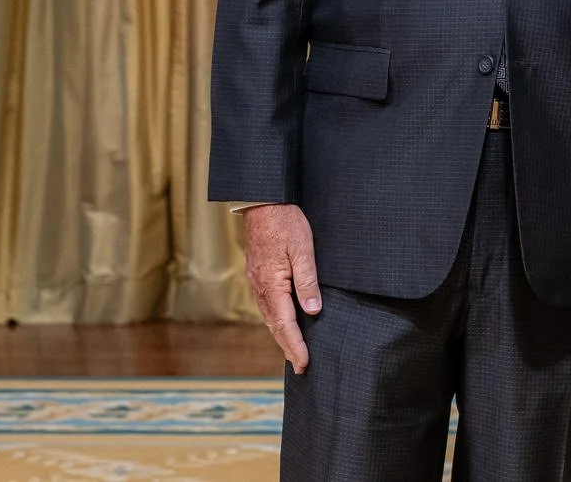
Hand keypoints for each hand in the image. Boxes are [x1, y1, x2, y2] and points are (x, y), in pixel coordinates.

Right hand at [243, 203, 320, 373]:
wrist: (264, 203)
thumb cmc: (286, 223)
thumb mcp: (303, 249)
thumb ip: (307, 281)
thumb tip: (313, 311)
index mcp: (272, 285)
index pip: (285, 324)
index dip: (295, 346)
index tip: (304, 364)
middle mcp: (261, 288)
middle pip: (274, 326)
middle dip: (288, 347)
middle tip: (301, 367)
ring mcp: (257, 282)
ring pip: (270, 317)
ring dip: (282, 336)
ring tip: (294, 351)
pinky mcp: (259, 276)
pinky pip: (268, 306)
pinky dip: (276, 320)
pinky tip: (285, 323)